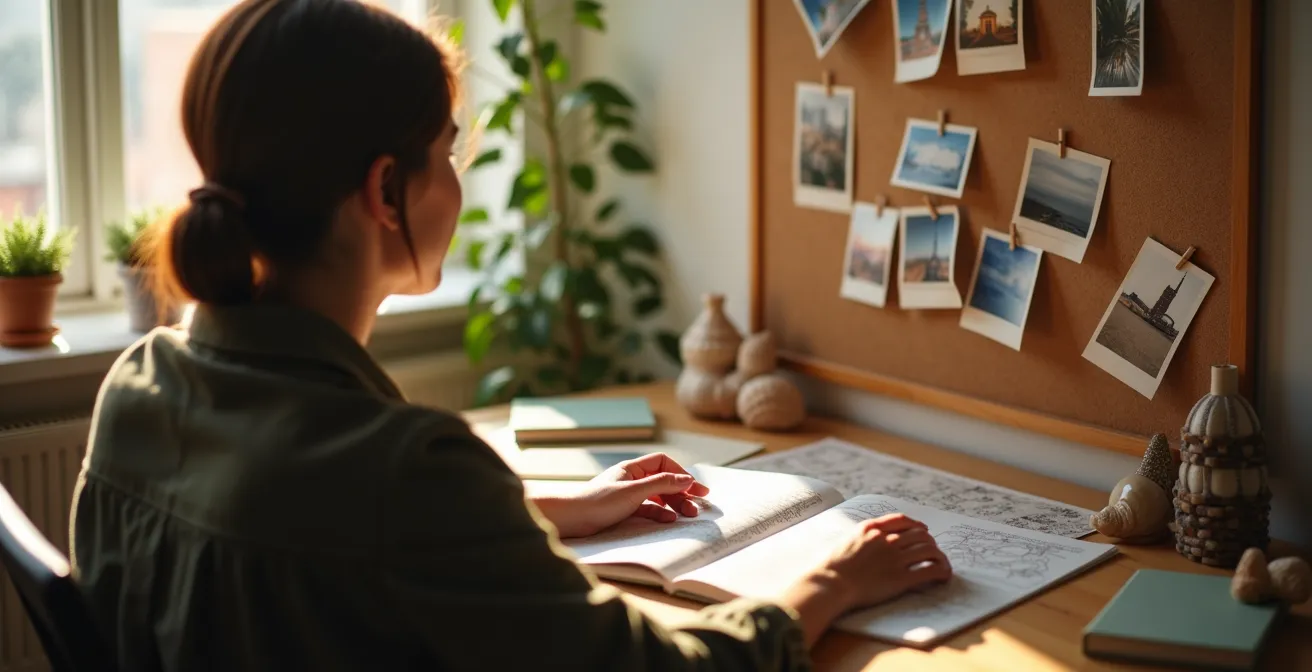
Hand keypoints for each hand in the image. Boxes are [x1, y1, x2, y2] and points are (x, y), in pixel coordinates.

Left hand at [530, 453, 710, 538]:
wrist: (572, 519)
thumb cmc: (598, 502)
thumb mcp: (634, 492)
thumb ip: (662, 484)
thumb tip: (687, 479)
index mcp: (633, 468)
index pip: (663, 463)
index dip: (681, 473)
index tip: (695, 487)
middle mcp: (632, 479)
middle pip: (663, 481)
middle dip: (682, 492)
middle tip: (698, 505)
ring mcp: (628, 495)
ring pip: (658, 496)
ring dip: (674, 504)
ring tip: (688, 515)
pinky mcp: (624, 511)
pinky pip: (648, 509)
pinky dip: (660, 513)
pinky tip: (669, 520)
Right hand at [781, 513, 951, 645]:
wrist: (830, 584)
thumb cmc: (830, 567)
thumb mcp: (845, 541)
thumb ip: (861, 537)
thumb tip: (869, 540)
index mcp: (871, 529)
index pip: (902, 520)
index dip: (916, 525)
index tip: (922, 530)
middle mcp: (886, 540)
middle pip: (919, 534)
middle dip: (929, 541)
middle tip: (932, 549)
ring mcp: (895, 558)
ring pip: (928, 550)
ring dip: (940, 556)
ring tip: (943, 564)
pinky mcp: (901, 578)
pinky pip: (929, 570)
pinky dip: (941, 571)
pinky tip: (944, 576)